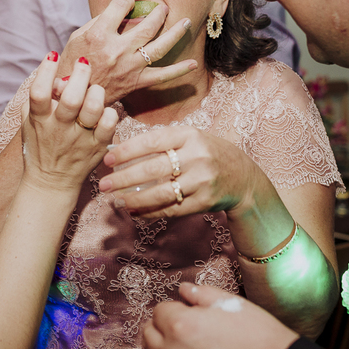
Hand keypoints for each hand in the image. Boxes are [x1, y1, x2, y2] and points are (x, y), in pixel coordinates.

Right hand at [21, 53, 118, 194]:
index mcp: (39, 120)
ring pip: (92, 109)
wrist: (51, 183)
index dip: (45, 71)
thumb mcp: (30, 122)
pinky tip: (104, 109)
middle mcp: (59, 129)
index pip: (38, 93)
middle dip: (79, 75)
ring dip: (96, 92)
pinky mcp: (98, 146)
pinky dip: (109, 112)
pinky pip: (109, 124)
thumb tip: (49, 71)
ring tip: (95, 87)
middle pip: (70, 98)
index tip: (52, 55)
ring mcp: (79, 139)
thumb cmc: (41, 146)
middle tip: (83, 63)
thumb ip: (37, 98)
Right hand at [60, 0, 197, 104]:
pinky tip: (193, 63)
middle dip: (159, 13)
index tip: (128, 3)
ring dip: (175, 32)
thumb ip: (100, 21)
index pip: (120, 7)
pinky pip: (161, 76)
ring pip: (159, 46)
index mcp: (99, 35)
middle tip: (163, 8)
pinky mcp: (136, 82)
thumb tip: (122, 10)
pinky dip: (179, 70)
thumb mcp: (77, 36)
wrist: (72, 96)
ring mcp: (129, 67)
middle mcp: (117, 50)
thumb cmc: (73, 64)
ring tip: (185, 22)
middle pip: (147, 25)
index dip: (126, 1)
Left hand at [98, 126, 261, 218]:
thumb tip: (121, 151)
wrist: (244, 178)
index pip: (152, 141)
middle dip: (124, 178)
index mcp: (190, 135)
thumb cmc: (209, 154)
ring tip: (117, 201)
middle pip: (153, 169)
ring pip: (160, 193)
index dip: (127, 151)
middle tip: (104, 184)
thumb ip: (163, 143)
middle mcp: (197, 156)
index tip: (107, 158)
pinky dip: (150, 213)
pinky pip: (171, 210)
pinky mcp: (205, 202)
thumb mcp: (192, 139)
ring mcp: (202, 181)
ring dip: (134, 199)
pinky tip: (135, 212)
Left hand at [142, 282, 297, 348]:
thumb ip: (202, 294)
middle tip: (182, 334)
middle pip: (149, 338)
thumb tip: (184, 290)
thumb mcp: (233, 305)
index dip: (174, 310)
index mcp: (181, 326)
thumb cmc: (261, 340)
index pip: (159, 312)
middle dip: (162, 332)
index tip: (185, 314)